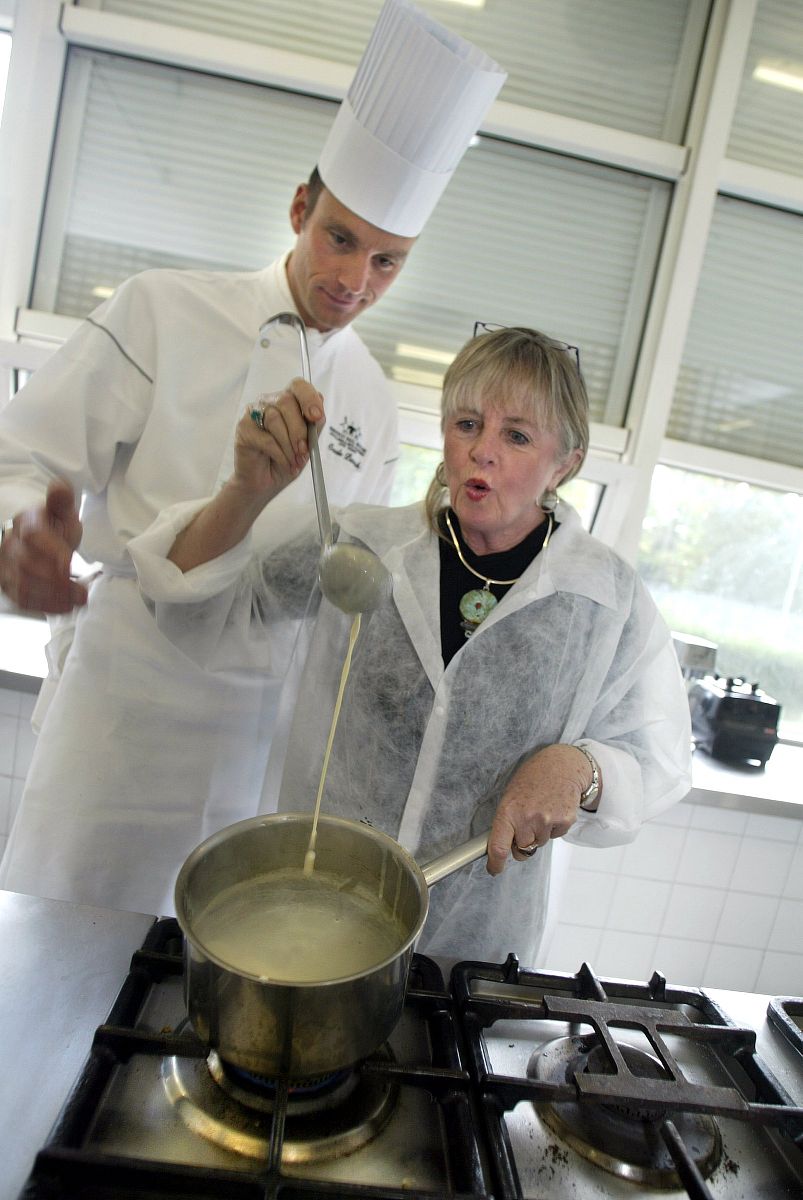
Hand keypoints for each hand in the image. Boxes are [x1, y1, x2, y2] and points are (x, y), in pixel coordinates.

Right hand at [0, 479, 86, 613]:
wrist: (38, 541)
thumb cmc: (53, 526)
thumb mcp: (62, 512)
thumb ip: (62, 501)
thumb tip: (60, 486)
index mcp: (26, 523)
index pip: (34, 536)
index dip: (52, 551)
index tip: (69, 563)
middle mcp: (11, 545)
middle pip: (27, 565)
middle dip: (56, 580)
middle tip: (81, 591)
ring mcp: (7, 567)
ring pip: (23, 585)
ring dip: (52, 596)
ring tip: (78, 599)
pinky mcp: (9, 585)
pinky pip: (22, 599)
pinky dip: (44, 605)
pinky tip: (65, 606)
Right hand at [232, 378, 323, 503]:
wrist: (265, 483)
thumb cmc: (285, 461)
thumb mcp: (307, 446)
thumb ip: (313, 428)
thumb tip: (319, 415)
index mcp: (288, 402)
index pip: (298, 386)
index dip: (308, 398)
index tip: (316, 417)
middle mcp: (269, 402)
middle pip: (286, 401)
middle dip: (299, 429)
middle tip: (304, 451)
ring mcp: (253, 413)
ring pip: (275, 419)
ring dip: (289, 445)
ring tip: (293, 462)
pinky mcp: (243, 428)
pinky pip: (265, 437)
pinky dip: (279, 454)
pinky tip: (283, 463)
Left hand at [486, 744, 594, 874]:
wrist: (562, 765)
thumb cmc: (532, 778)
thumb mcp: (510, 795)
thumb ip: (506, 820)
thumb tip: (501, 844)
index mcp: (508, 811)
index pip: (499, 846)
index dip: (496, 863)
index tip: (494, 869)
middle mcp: (527, 819)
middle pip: (522, 850)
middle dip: (521, 845)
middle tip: (524, 825)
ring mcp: (547, 821)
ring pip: (539, 843)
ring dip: (538, 834)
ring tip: (540, 810)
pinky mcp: (564, 822)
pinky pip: (554, 836)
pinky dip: (553, 827)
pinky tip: (552, 809)